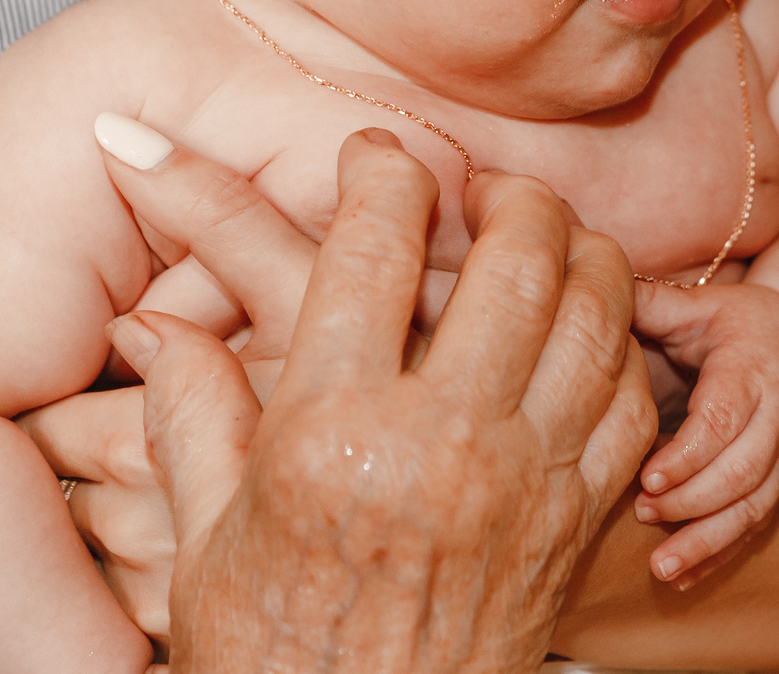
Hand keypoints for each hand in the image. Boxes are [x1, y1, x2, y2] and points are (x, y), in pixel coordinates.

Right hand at [87, 128, 658, 671]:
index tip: (375, 155)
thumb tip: (148, 325)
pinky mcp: (577, 523)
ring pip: (597, 312)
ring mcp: (527, 482)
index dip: (383, 172)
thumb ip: (189, 412)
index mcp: (334, 433)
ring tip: (543, 239)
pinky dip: (618, 345)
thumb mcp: (204, 536)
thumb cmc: (272, 659)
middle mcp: (443, 444)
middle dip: (507, 193)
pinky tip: (581, 332)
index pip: (375, 246)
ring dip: (579, 252)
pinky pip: (630, 397)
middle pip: (519, 256)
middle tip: (481, 187)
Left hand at [628, 281, 778, 585]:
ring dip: (707, 539)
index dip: (690, 455)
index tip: (648, 479)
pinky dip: (721, 553)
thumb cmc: (745, 320)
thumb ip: (655, 303)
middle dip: (692, 501)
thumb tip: (596, 292)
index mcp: (755, 370)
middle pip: (743, 472)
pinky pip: (758, 523)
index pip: (726, 421)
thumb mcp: (704, 303)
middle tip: (643, 513)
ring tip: (661, 566)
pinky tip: (684, 576)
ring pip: (754, 506)